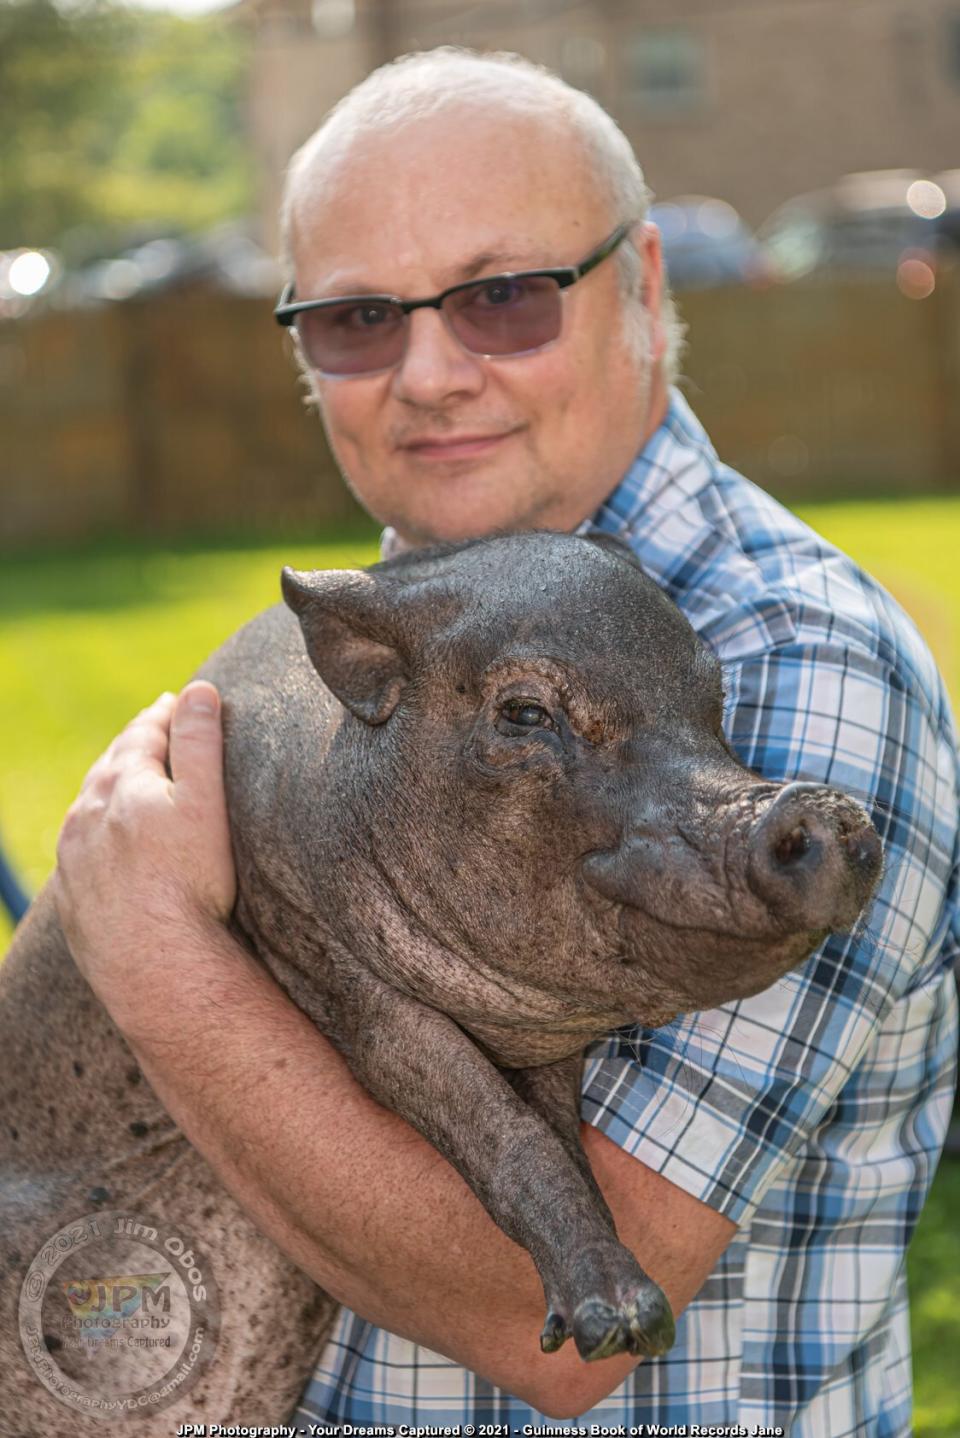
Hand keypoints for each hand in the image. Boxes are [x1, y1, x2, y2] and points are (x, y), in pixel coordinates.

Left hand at [54, 682, 236, 1023]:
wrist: (156, 966)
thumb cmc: (191, 884)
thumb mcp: (206, 803)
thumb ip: (200, 742)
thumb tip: (198, 690)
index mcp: (121, 784)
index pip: (142, 734)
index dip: (163, 716)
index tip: (175, 704)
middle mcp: (86, 815)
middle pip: (110, 766)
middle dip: (132, 748)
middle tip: (153, 735)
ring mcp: (73, 859)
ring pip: (89, 808)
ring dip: (109, 789)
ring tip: (130, 784)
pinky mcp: (72, 898)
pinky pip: (80, 852)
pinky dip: (97, 835)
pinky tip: (110, 846)